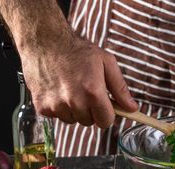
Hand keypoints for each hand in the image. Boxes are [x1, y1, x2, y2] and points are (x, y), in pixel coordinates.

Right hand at [19, 34, 137, 127]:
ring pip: (72, 120)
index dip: (107, 114)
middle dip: (90, 110)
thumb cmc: (77, 50)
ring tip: (70, 89)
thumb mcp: (106, 63)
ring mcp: (57, 105)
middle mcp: (74, 101)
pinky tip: (58, 90)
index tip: (105, 106)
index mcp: (93, 92)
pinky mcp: (42, 107)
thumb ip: (120, 88)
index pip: (106, 122)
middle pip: (89, 122)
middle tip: (85, 91)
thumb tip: (132, 108)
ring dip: (74, 110)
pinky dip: (59, 107)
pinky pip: (56, 116)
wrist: (45, 41)